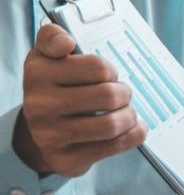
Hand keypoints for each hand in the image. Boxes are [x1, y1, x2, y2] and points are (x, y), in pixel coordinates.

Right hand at [15, 24, 146, 176]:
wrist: (40, 132)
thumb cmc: (55, 86)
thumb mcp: (48, 56)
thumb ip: (53, 36)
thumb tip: (65, 42)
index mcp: (38, 72)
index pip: (97, 67)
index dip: (110, 70)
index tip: (106, 74)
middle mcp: (38, 104)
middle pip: (108, 96)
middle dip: (124, 94)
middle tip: (123, 95)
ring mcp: (50, 134)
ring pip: (111, 124)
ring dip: (129, 116)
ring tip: (127, 112)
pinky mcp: (65, 159)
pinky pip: (113, 146)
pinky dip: (133, 135)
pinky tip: (134, 128)